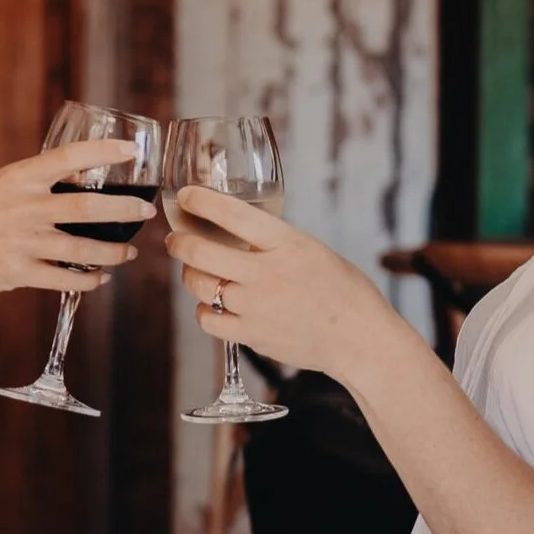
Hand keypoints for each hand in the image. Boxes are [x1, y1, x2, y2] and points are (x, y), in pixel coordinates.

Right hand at [0, 140, 154, 306]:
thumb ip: (32, 186)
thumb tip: (75, 179)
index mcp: (18, 178)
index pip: (70, 157)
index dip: (104, 152)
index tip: (131, 149)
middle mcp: (24, 207)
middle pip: (89, 207)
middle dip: (125, 209)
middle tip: (146, 211)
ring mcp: (22, 242)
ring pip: (84, 248)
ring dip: (114, 252)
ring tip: (129, 252)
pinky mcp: (18, 273)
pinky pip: (66, 279)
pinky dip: (89, 280)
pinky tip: (100, 277)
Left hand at [164, 187, 400, 384]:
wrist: (358, 338)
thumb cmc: (342, 290)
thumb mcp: (312, 249)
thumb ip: (274, 241)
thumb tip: (235, 231)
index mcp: (286, 244)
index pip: (232, 214)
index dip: (201, 201)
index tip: (186, 195)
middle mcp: (266, 274)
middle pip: (200, 252)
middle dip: (179, 241)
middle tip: (175, 239)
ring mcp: (256, 307)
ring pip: (198, 285)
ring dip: (190, 274)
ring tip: (196, 270)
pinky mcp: (251, 336)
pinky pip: (207, 320)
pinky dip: (205, 310)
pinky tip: (214, 305)